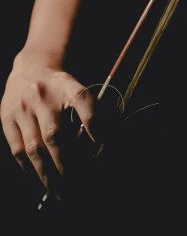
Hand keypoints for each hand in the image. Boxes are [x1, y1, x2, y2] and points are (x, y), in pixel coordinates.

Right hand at [1, 50, 97, 196]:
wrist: (30, 67)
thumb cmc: (59, 86)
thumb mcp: (76, 88)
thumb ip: (89, 111)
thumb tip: (106, 139)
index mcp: (65, 84)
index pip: (82, 99)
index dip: (93, 120)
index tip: (102, 140)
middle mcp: (43, 95)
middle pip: (55, 134)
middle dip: (67, 164)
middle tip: (78, 185)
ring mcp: (22, 107)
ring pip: (35, 147)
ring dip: (47, 174)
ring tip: (59, 191)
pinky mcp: (7, 118)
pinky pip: (18, 150)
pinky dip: (29, 168)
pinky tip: (40, 179)